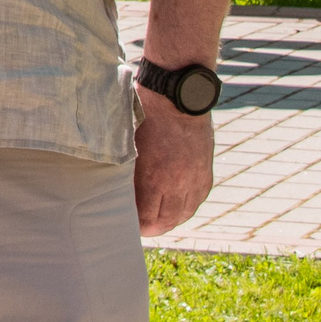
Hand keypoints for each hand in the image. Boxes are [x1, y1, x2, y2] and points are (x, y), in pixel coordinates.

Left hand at [132, 85, 215, 236]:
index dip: (136, 225)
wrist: (177, 94)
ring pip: (185, 214)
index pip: (147, 219)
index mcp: (155, 178)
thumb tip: (115, 189)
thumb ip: (125, 171)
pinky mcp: (205, 171)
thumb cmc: (144, 113)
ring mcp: (195, 178)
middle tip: (140, 225)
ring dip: (170, 219)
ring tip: (157, 218)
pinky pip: (197, 200)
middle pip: (167, 222)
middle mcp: (179, 184)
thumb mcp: (127, 143)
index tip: (126, 222)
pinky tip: (176, 205)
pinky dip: (186, 206)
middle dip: (152, 227)